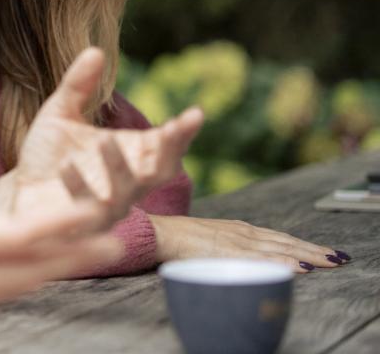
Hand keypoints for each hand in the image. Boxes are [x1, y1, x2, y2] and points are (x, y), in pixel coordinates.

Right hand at [0, 100, 123, 315]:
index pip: (12, 236)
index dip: (56, 225)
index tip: (91, 208)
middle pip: (28, 268)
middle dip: (75, 252)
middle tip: (119, 234)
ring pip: (17, 285)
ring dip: (58, 268)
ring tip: (95, 251)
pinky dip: (27, 280)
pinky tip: (40, 269)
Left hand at [11, 48, 203, 227]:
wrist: (18, 190)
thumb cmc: (48, 154)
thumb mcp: (60, 114)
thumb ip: (78, 86)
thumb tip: (95, 49)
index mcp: (130, 156)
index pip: (165, 146)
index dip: (183, 133)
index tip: (196, 113)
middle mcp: (126, 185)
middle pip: (158, 173)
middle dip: (168, 152)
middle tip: (171, 129)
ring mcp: (105, 209)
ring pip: (124, 194)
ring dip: (119, 168)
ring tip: (106, 140)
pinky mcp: (78, 225)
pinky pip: (84, 210)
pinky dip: (78, 188)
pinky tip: (67, 166)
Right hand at [150, 214, 343, 273]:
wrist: (159, 233)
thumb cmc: (180, 240)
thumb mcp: (211, 242)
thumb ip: (229, 248)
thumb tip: (244, 259)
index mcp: (239, 230)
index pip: (279, 238)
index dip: (302, 244)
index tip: (322, 252)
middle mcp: (243, 233)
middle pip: (286, 241)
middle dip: (313, 249)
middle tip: (337, 257)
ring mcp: (238, 241)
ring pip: (281, 248)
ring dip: (307, 254)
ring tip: (329, 261)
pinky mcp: (230, 251)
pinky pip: (263, 258)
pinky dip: (284, 260)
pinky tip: (300, 266)